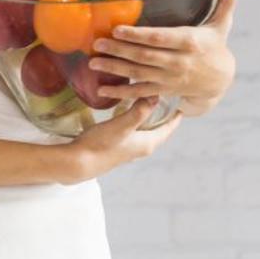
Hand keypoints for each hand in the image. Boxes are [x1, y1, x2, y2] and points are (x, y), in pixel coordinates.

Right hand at [64, 96, 182, 182]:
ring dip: (147, 118)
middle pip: (158, 130)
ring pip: (144, 131)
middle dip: (162, 116)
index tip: (181, 105)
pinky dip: (133, 121)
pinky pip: (131, 132)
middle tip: (165, 100)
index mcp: (147, 143)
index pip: (167, 129)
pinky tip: (124, 114)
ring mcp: (128, 150)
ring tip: (146, 103)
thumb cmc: (101, 145)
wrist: (78, 163)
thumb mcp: (121, 125)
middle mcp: (140, 148)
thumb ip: (139, 111)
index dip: (175, 117)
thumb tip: (156, 96)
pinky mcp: (116, 148)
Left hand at [87, 0, 239, 111]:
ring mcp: (169, 78)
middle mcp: (178, 62)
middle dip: (119, 50)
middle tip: (97, 44)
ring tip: (93, 62)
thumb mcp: (222, 24)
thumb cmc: (215, 45)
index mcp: (190, 42)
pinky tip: (101, 90)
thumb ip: (225, 0)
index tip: (118, 29)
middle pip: (145, 56)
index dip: (139, 35)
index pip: (161, 38)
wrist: (221, 80)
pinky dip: (120, 93)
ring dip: (115, 69)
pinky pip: (139, 93)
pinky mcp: (163, 90)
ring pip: (139, 74)